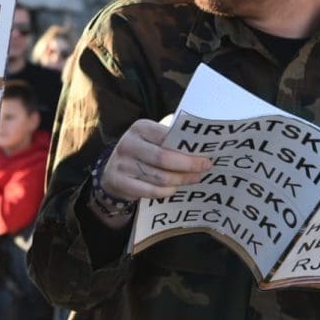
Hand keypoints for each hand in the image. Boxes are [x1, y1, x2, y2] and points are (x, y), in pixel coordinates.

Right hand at [91, 119, 210, 224]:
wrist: (113, 171)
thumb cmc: (143, 152)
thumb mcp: (152, 139)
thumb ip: (172, 140)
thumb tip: (202, 148)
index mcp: (139, 128)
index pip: (167, 136)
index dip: (188, 148)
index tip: (206, 155)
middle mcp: (128, 144)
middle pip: (164, 158)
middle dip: (188, 165)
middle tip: (204, 168)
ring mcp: (122, 164)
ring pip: (160, 177)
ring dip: (181, 180)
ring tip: (194, 178)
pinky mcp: (120, 182)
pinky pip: (151, 191)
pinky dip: (167, 191)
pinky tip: (175, 188)